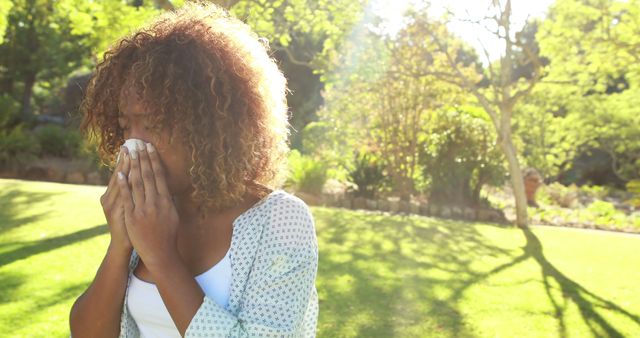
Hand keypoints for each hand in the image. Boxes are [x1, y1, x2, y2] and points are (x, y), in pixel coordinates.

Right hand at [100, 146, 131, 252]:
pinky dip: (126, 186)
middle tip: (131, 144)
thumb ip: (129, 193)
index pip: (119, 173)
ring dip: (126, 168)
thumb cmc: (128, 225)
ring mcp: (112, 205)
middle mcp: (108, 198)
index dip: (124, 160)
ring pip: (120, 183)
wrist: (122, 245)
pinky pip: (124, 196)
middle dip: (126, 160)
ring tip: (132, 155)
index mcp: (111, 196)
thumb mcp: (128, 206)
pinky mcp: (118, 213)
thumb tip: (136, 176)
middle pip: (118, 175)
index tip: (129, 146)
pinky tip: (130, 176)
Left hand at [116, 142, 179, 271]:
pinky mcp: (132, 217)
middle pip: (148, 175)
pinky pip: (127, 197)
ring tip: (130, 152)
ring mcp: (143, 209)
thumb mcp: (173, 215)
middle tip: (139, 143)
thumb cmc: (168, 235)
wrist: (160, 253)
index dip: (154, 160)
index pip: (159, 175)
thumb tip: (165, 186)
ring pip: (137, 183)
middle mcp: (156, 203)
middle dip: (143, 158)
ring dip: (133, 166)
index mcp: (166, 201)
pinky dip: (123, 184)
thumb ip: (168, 200)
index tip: (150, 148)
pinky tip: (120, 172)